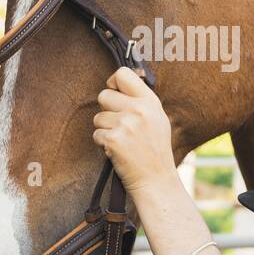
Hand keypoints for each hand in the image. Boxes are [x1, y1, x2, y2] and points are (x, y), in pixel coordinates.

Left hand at [92, 66, 176, 194]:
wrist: (156, 180)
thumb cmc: (154, 151)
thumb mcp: (157, 119)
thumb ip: (140, 101)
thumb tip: (118, 82)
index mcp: (151, 101)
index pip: (123, 74)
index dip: (113, 83)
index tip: (115, 94)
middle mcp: (139, 110)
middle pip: (104, 95)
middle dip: (107, 111)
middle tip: (120, 127)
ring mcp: (126, 124)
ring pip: (98, 117)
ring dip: (105, 130)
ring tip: (122, 141)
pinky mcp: (114, 140)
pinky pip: (96, 134)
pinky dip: (103, 144)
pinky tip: (118, 151)